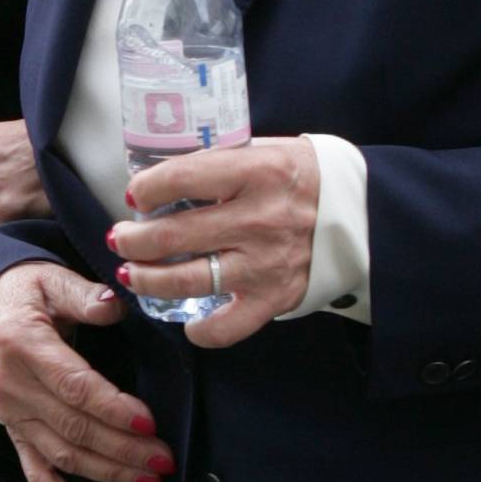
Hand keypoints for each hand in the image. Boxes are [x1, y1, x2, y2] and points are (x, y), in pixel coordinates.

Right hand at [0, 260, 171, 481]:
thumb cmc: (31, 292)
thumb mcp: (55, 279)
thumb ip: (85, 295)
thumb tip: (113, 306)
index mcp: (24, 345)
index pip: (74, 386)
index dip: (112, 409)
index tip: (149, 423)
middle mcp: (13, 386)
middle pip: (74, 428)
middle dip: (123, 449)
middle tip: (164, 460)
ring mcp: (13, 415)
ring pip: (62, 455)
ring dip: (107, 472)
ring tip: (149, 480)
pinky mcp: (16, 431)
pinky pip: (36, 471)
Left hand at [108, 135, 318, 349]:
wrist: (358, 214)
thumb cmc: (300, 178)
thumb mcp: (264, 151)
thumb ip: (218, 162)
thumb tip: (159, 178)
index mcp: (258, 172)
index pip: (181, 178)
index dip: (146, 188)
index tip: (135, 195)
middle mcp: (259, 219)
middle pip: (173, 235)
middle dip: (133, 239)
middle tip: (121, 239)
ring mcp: (265, 263)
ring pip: (187, 280)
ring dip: (147, 279)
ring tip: (133, 273)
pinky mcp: (274, 298)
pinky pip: (226, 327)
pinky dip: (200, 330)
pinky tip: (187, 321)